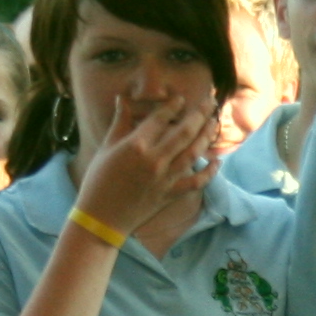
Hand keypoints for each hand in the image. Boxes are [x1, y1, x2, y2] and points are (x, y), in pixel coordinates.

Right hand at [74, 86, 218, 234]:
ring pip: (193, 153)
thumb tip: (122, 99)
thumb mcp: (107, 148)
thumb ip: (120, 122)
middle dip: (200, 114)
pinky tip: (217, 162)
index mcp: (136, 145)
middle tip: (211, 102)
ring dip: (207, 137)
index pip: (160, 118)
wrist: (100, 217)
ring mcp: (164, 178)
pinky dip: (208, 173)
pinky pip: (195, 183)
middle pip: (184, 132)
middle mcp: (154, 159)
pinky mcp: (170, 195)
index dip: (173, 105)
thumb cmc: (98, 180)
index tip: (181, 98)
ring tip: (213, 123)